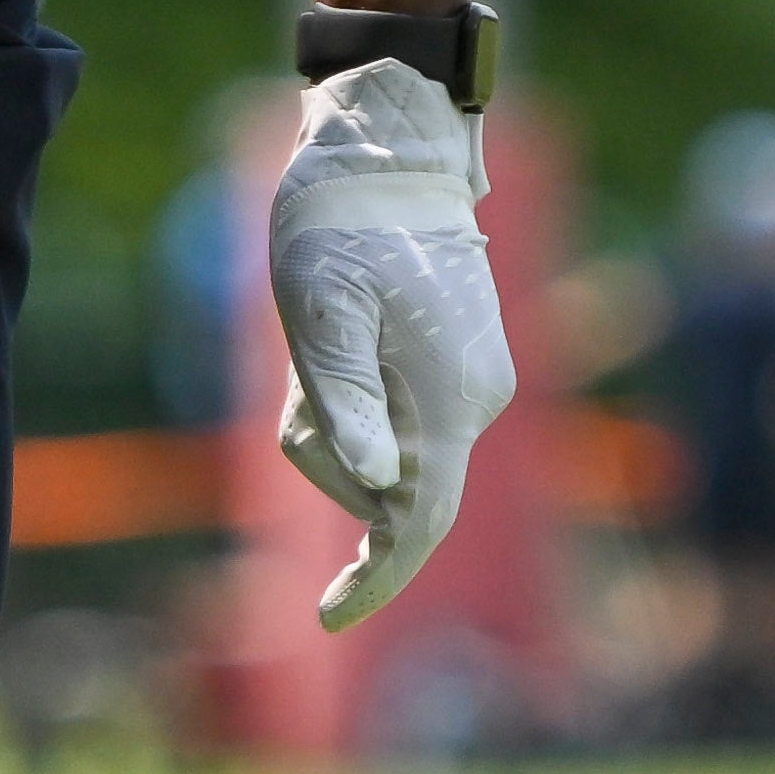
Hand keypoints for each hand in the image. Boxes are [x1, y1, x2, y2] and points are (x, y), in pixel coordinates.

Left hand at [266, 55, 510, 631]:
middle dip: (331, 458)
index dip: (376, 579)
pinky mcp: (460, 368)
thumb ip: (347, 403)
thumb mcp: (322, 315)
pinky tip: (341, 341)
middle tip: (298, 385)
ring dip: (336, 422)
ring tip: (319, 346)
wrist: (389, 153)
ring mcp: (474, 384)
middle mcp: (476, 402)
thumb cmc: (341, 228)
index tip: (325, 620)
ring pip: (385, 454)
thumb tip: (374, 486)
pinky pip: (396, 420)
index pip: (419, 522)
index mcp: (448, 401)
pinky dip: (354, 402)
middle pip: (388, 488)